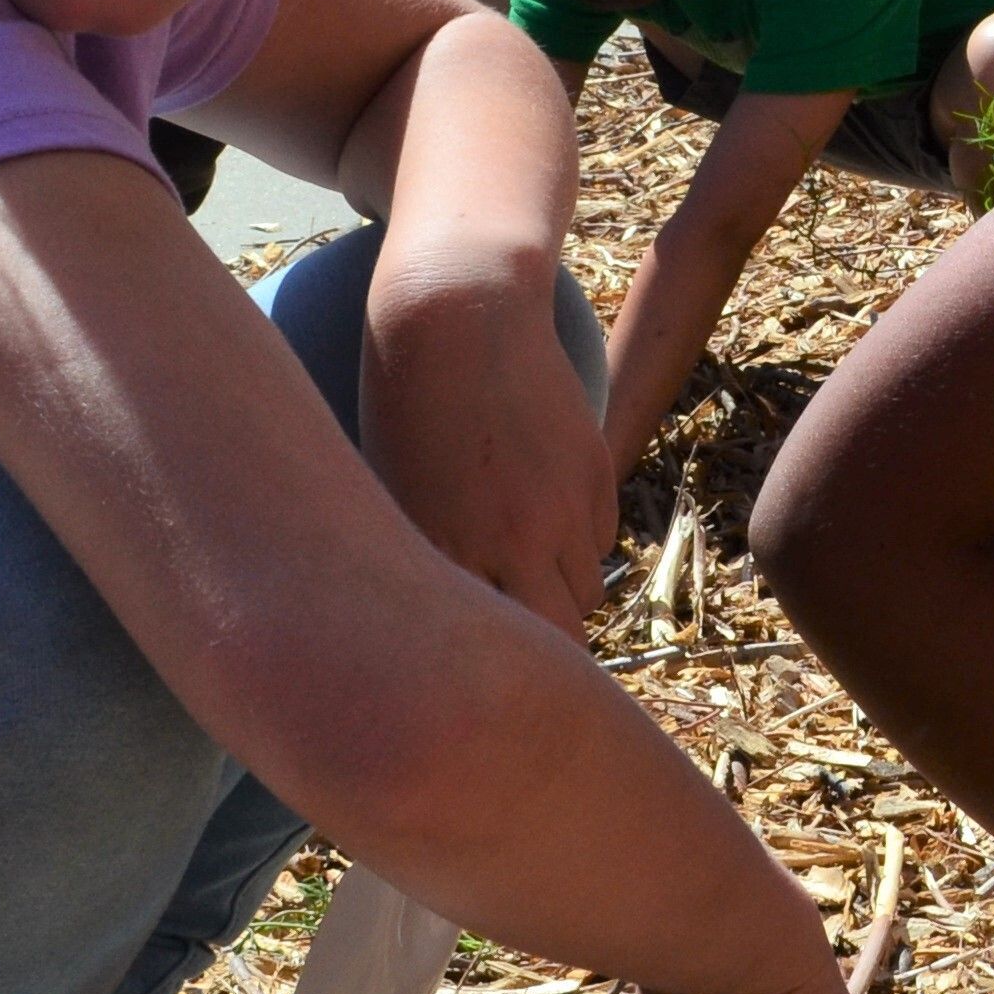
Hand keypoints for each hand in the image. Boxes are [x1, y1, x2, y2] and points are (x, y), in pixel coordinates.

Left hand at [362, 254, 616, 638]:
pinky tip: (538, 512)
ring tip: (518, 569)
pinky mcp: (596, 472)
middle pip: (559, 638)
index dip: (493, 673)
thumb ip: (426, 568)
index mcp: (449, 553)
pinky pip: (600, 539)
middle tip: (513, 641)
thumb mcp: (394, 497)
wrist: (458, 314)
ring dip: (558, 594)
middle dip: (541, 647)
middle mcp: (516, 541)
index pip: (495, 648)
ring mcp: (566, 506)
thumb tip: (444, 631)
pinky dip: (576, 544)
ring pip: (585, 590)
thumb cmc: (400, 406)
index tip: (481, 679)